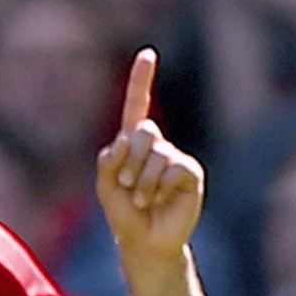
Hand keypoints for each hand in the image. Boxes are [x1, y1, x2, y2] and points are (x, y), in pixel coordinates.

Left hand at [96, 49, 203, 256]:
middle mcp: (157, 145)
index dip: (142, 80)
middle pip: (143, 132)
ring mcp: (175, 157)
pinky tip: (160, 200)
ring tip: (143, 200)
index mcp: (133, 143)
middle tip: (126, 186)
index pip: (137, 106)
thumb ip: (109, 158)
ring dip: (141, 182)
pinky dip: (159, 186)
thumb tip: (132, 139)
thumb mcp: (105, 184)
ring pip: (156, 154)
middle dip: (129, 161)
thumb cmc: (123, 212)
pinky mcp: (190, 173)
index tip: (148, 54)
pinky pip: (173, 168)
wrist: (144, 241)